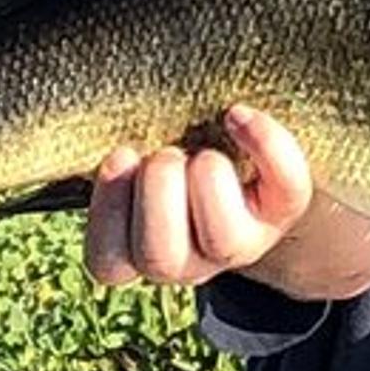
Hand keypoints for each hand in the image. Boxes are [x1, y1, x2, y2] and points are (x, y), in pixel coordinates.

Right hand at [84, 104, 312, 286]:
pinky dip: (265, 144)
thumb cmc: (173, 146)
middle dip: (156, 195)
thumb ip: (110, 141)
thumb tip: (82, 108)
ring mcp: (243, 240)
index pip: (108, 262)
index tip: (118, 155)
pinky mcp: (285, 208)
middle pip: (160, 259)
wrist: (247, 158)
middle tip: (164, 154)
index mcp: (142, 246)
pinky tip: (238, 116)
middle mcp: (192, 258)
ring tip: (202, 152)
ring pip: (224, 242)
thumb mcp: (134, 150)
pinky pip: (287, 186)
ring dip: (206, 182)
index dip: (107, 210)